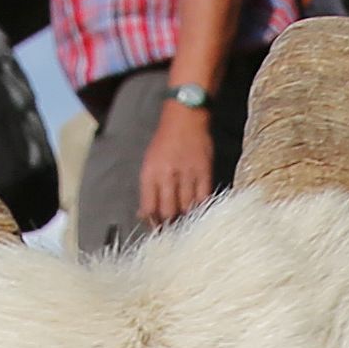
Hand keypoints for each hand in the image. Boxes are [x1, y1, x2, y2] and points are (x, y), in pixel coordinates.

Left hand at [138, 100, 215, 226]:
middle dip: (169, 224)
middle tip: (173, 229)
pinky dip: (201, 208)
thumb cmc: (164, 141)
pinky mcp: (204, 172)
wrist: (185, 117)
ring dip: (186, 219)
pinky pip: (203, 198)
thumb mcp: (149, 162)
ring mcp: (187, 174)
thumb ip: (148, 189)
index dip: (152, 223)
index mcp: (150, 174)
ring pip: (186, 208)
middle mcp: (167, 176)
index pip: (149, 208)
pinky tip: (199, 212)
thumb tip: (144, 214)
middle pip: (168, 212)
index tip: (156, 229)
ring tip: (186, 223)